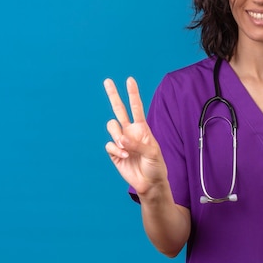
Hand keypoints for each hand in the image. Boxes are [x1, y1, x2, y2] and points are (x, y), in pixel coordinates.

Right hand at [104, 77, 167, 194]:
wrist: (149, 183)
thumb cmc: (155, 166)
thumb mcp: (152, 152)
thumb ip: (137, 144)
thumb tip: (121, 139)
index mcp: (142, 128)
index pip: (136, 107)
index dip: (133, 94)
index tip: (130, 80)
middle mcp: (130, 131)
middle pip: (119, 109)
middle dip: (113, 95)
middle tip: (108, 81)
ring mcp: (121, 141)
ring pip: (111, 126)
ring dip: (116, 135)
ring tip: (125, 147)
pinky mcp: (114, 153)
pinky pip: (109, 145)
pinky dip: (116, 150)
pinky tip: (125, 156)